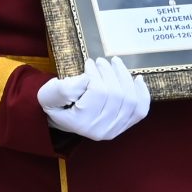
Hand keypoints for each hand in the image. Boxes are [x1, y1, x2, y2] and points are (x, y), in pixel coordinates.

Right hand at [37, 57, 151, 142]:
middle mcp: (100, 130)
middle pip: (116, 95)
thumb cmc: (55, 103)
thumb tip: (87, 80)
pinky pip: (140, 111)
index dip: (96, 74)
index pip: (98, 92)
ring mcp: (114, 130)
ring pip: (130, 100)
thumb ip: (63, 88)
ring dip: (124, 77)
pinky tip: (137, 79)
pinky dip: (142, 94)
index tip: (89, 62)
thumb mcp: (48, 94)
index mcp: (81, 123)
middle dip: (110, 72)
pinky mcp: (123, 126)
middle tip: (101, 60)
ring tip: (115, 64)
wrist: (62, 118)